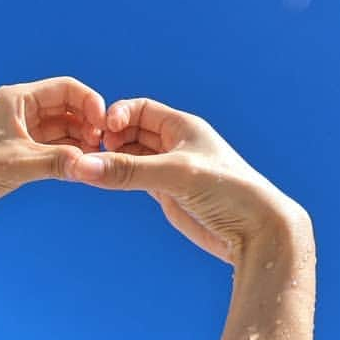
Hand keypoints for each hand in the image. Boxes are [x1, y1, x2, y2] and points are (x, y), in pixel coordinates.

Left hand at [0, 77, 104, 222]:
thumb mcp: (18, 164)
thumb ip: (57, 162)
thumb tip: (92, 165)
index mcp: (17, 99)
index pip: (66, 89)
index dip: (91, 103)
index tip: (104, 127)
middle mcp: (20, 109)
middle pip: (67, 106)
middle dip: (88, 123)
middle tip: (102, 147)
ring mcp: (20, 129)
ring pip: (61, 127)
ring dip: (79, 140)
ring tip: (93, 159)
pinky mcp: (18, 149)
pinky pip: (52, 145)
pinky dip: (67, 153)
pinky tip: (79, 166)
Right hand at [64, 98, 306, 263]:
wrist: (256, 231)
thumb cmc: (228, 191)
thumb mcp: (175, 175)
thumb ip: (129, 171)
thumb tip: (84, 166)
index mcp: (184, 127)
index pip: (139, 109)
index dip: (117, 116)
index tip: (101, 133)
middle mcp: (176, 144)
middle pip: (131, 131)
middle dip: (109, 139)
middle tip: (89, 154)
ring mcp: (170, 170)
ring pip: (131, 157)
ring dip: (111, 161)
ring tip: (90, 171)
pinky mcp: (168, 194)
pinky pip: (136, 180)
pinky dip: (118, 180)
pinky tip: (103, 184)